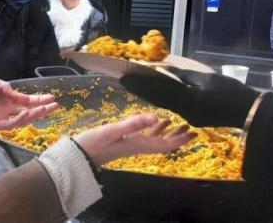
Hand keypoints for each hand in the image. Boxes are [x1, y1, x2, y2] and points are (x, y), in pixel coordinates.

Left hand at [0, 74, 57, 129]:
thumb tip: (15, 93)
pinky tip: (27, 115)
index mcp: (6, 98)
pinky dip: (19, 121)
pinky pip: (9, 124)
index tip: (51, 97)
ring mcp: (0, 117)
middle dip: (42, 109)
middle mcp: (6, 108)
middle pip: (28, 110)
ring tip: (45, 109)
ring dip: (34, 115)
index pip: (26, 100)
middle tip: (55, 106)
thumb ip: (3, 87)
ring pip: (21, 119)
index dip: (38, 99)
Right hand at [74, 113, 195, 165]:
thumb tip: (156, 117)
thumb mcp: (113, 130)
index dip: (181, 139)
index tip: (194, 133)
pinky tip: (153, 122)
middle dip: (178, 136)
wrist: (78, 155)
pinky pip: (144, 136)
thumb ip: (133, 123)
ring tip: (178, 123)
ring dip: (168, 132)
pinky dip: (153, 129)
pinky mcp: (124, 141)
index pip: (165, 144)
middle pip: (163, 143)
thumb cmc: (93, 143)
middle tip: (192, 129)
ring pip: (155, 139)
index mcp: (139, 144)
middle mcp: (138, 145)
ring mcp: (131, 144)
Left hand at [120, 68, 258, 127]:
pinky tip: (157, 90)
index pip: (157, 91)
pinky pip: (173, 107)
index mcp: (188, 101)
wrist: (249, 112)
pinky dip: (162, 97)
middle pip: (157, 99)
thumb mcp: (206, 77)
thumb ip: (183, 73)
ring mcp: (189, 117)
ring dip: (149, 93)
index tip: (123, 76)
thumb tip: (163, 67)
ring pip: (163, 103)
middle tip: (123, 79)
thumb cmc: (231, 91)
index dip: (139, 83)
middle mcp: (185, 112)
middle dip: (139, 88)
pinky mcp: (194, 118)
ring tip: (135, 82)